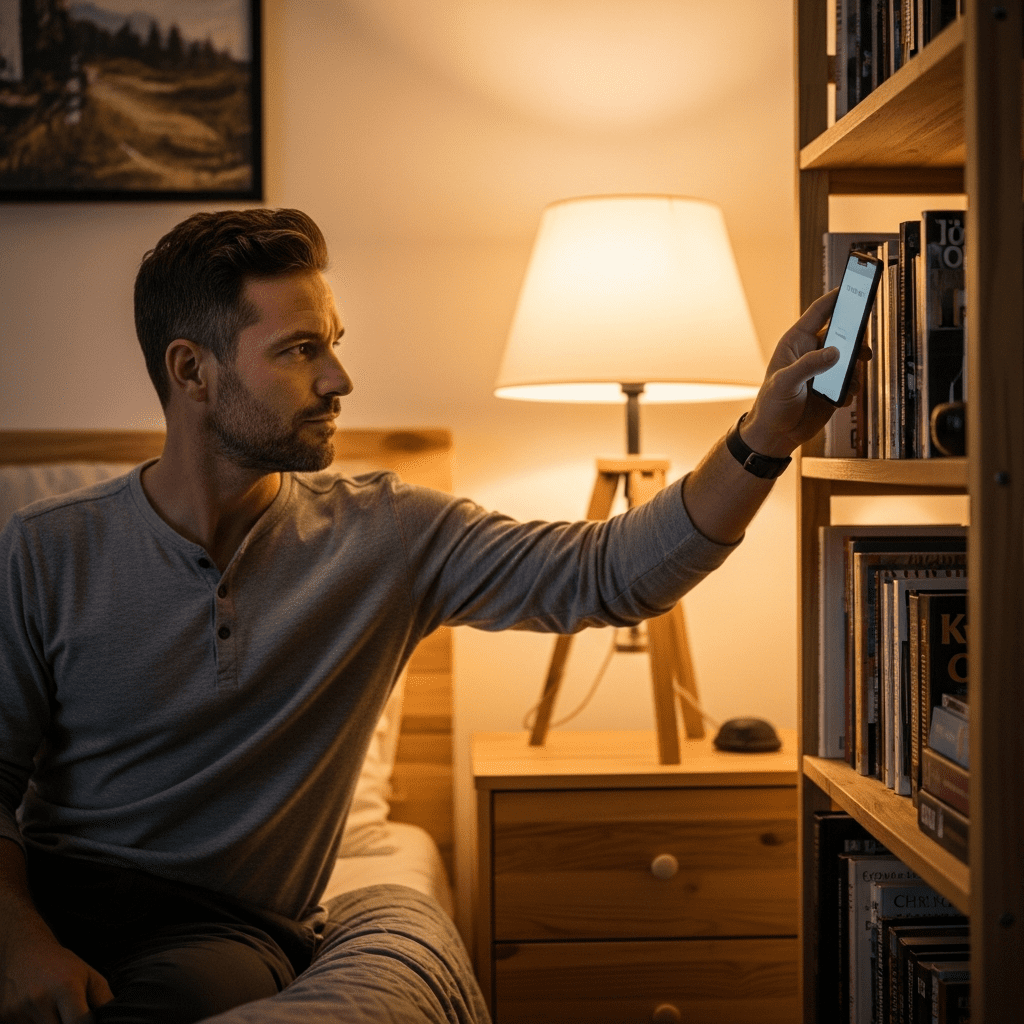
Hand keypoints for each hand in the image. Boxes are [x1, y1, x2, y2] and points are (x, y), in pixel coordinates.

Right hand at [0, 921, 112, 1023]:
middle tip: (69, 1013)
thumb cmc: (62, 965)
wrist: (24, 950)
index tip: (88, 1023)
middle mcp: (40, 999)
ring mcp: (18, 1010)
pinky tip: (37, 1013)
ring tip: (54, 1011)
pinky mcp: (4, 1016)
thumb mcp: (89, 975)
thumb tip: (114, 1019)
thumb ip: (103, 999)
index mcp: (66, 987)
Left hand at [740, 288, 870, 456]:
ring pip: (851, 356)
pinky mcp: (833, 387)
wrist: (775, 436)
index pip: (819, 312)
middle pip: (841, 332)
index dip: (836, 297)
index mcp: (796, 343)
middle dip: (855, 337)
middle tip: (862, 346)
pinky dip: (853, 387)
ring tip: (851, 380)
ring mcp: (823, 369)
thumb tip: (836, 352)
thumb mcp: (784, 383)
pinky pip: (852, 380)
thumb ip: (809, 366)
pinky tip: (844, 397)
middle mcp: (811, 352)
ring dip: (856, 366)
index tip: (854, 285)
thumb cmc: (770, 406)